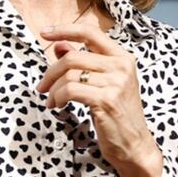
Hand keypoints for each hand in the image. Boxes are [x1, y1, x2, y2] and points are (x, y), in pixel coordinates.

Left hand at [37, 23, 161, 176]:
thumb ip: (83, 62)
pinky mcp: (106, 100)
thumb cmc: (117, 114)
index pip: (90, 32)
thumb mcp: (102, 83)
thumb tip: (59, 45)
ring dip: (53, 89)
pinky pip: (70, 90)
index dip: (64, 30)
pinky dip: (57, 98)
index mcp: (122, 57)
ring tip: (52, 101)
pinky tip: (58, 106)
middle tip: (42, 87)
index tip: (44, 33)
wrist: (135, 146)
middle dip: (50, 73)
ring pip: (68, 75)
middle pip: (72, 57)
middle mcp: (121, 66)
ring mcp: (116, 83)